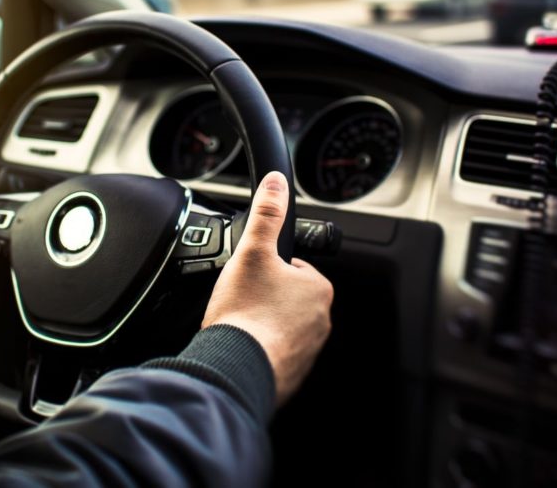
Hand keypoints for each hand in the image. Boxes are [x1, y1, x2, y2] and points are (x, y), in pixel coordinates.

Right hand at [202, 172, 333, 405]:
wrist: (235, 367)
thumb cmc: (246, 313)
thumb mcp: (253, 250)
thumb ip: (267, 213)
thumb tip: (276, 182)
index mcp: (318, 288)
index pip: (294, 266)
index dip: (268, 266)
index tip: (250, 275)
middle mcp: (321, 321)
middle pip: (286, 297)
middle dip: (264, 296)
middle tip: (240, 299)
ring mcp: (308, 351)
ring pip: (280, 326)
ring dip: (261, 323)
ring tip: (239, 323)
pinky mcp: (291, 374)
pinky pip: (275, 353)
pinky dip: (259, 349)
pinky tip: (241, 345)